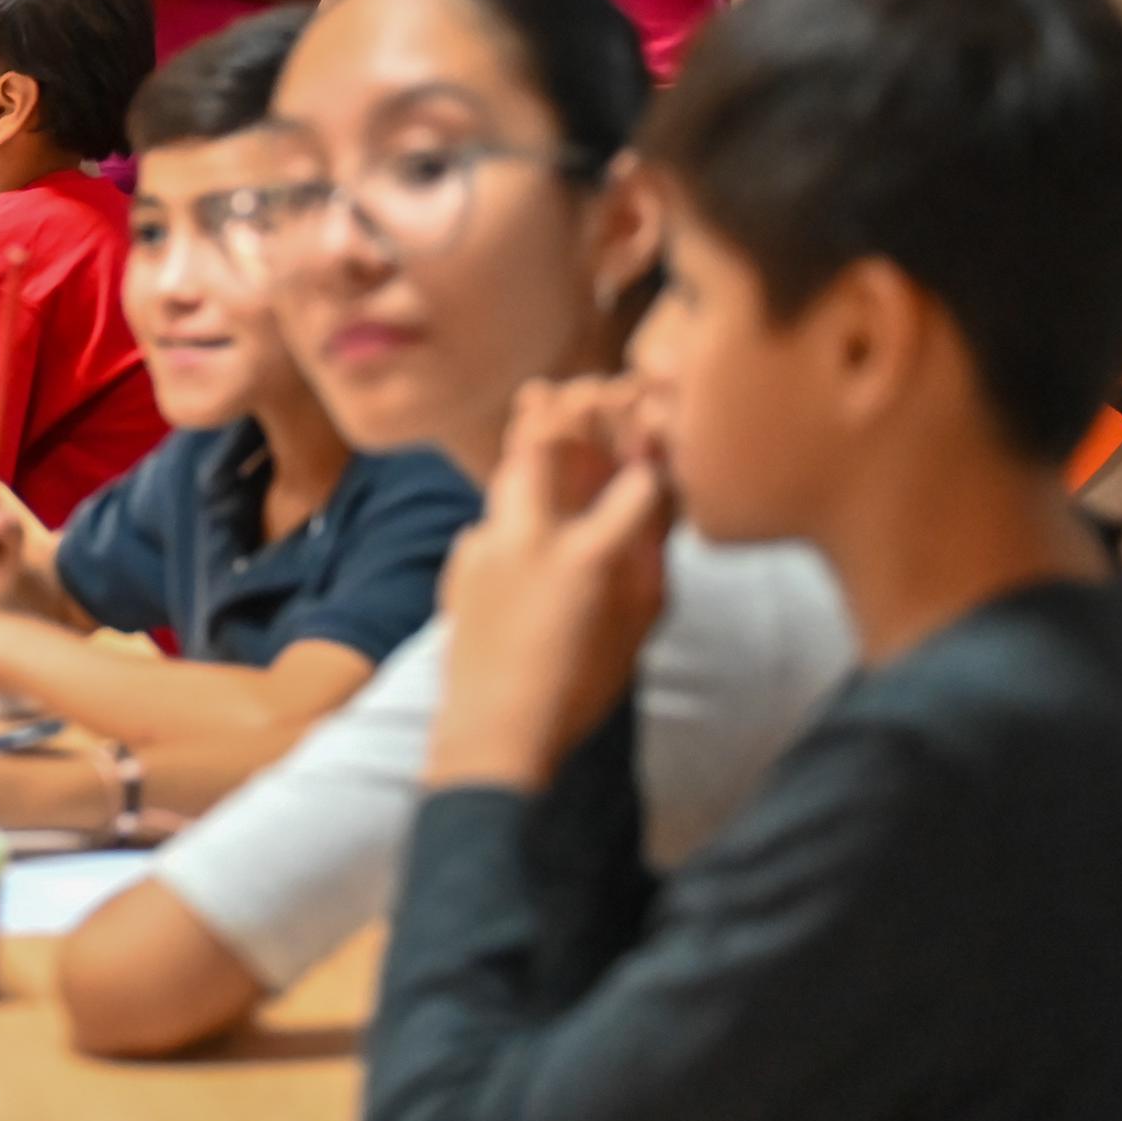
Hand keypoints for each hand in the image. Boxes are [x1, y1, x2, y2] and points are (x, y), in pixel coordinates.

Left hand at [428, 377, 674, 792]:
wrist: (493, 731)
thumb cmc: (578, 691)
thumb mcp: (634, 632)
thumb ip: (648, 567)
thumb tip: (657, 519)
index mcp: (586, 557)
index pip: (634, 486)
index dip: (654, 456)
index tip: (660, 439)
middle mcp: (532, 538)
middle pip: (547, 445)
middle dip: (571, 410)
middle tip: (588, 389)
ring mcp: (488, 546)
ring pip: (511, 473)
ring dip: (533, 441)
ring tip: (546, 408)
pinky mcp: (461, 562)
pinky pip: (489, 521)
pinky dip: (511, 513)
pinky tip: (524, 527)